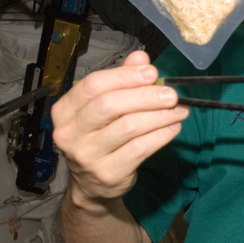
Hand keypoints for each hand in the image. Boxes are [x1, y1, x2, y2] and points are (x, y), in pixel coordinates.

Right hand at [50, 50, 188, 205]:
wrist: (91, 185)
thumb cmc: (97, 139)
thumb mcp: (102, 108)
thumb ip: (120, 81)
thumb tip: (140, 58)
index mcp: (65, 111)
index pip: (93, 85)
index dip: (125, 76)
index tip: (150, 72)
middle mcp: (71, 133)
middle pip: (110, 105)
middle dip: (145, 96)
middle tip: (169, 94)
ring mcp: (88, 155)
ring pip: (129, 127)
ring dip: (159, 116)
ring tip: (178, 110)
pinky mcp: (108, 173)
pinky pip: (140, 148)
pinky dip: (161, 135)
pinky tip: (172, 127)